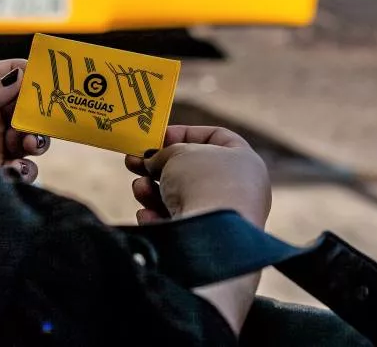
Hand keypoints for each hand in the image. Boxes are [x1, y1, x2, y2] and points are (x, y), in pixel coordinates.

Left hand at [0, 60, 49, 181]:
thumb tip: (20, 75)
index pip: (8, 74)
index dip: (30, 73)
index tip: (48, 77)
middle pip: (26, 107)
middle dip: (39, 110)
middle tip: (45, 116)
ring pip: (30, 137)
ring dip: (37, 139)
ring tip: (30, 143)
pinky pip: (22, 169)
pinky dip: (26, 169)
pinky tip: (16, 169)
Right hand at [125, 126, 270, 226]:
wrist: (213, 236)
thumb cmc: (202, 182)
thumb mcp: (178, 153)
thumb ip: (164, 153)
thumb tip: (152, 164)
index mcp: (243, 160)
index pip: (215, 137)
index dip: (184, 134)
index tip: (156, 137)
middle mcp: (239, 189)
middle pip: (191, 171)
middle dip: (159, 166)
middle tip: (133, 161)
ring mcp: (224, 219)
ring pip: (181, 199)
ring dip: (153, 191)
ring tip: (139, 188)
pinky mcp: (206, 243)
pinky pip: (178, 225)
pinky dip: (158, 218)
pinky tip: (147, 215)